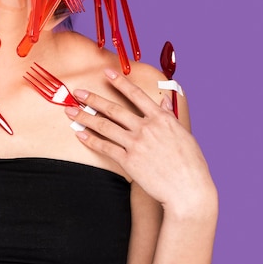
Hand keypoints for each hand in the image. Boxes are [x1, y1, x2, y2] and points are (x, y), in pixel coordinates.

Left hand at [65, 69, 215, 215]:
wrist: (189, 191)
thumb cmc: (191, 164)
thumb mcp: (183, 134)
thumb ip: (170, 115)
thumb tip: (164, 99)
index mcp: (161, 118)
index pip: (136, 94)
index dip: (120, 82)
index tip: (107, 72)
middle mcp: (146, 128)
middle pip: (114, 109)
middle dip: (93, 99)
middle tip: (78, 92)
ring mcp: (136, 144)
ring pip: (105, 126)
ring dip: (85, 117)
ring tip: (71, 111)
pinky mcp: (129, 161)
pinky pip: (105, 147)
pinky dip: (91, 140)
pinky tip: (80, 134)